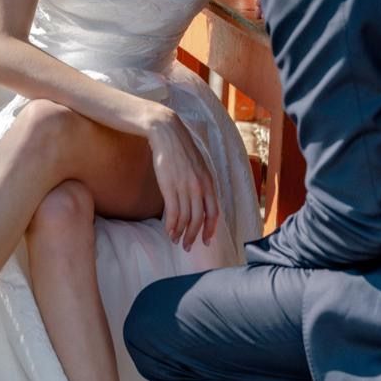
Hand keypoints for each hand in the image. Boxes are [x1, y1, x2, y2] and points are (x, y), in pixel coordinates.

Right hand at [145, 107, 218, 249]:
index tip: (205, 241)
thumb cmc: (181, 150)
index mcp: (209, 182)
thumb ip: (201, 184)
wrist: (167, 134)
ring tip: (175, 240)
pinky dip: (171, 225)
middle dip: (194, 236)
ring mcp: (184, 187)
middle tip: (187, 246)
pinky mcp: (169, 186)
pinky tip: (168, 231)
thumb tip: (200, 203)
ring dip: (181, 233)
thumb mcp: (198, 167)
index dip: (210, 229)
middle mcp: (199, 186)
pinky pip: (173, 212)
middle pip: (199, 219)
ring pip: (186, 218)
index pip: (214, 212)